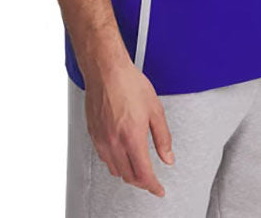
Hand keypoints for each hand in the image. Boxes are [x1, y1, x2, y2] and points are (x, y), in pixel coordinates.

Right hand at [83, 59, 174, 196]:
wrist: (105, 70)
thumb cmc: (129, 83)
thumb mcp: (155, 109)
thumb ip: (163, 137)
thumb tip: (168, 157)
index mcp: (132, 137)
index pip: (143, 174)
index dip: (153, 186)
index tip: (158, 190)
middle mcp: (115, 142)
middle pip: (128, 176)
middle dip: (141, 182)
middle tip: (150, 179)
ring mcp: (102, 139)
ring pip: (115, 170)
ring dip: (127, 174)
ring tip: (137, 168)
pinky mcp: (93, 134)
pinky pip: (104, 158)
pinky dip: (115, 162)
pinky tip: (121, 154)